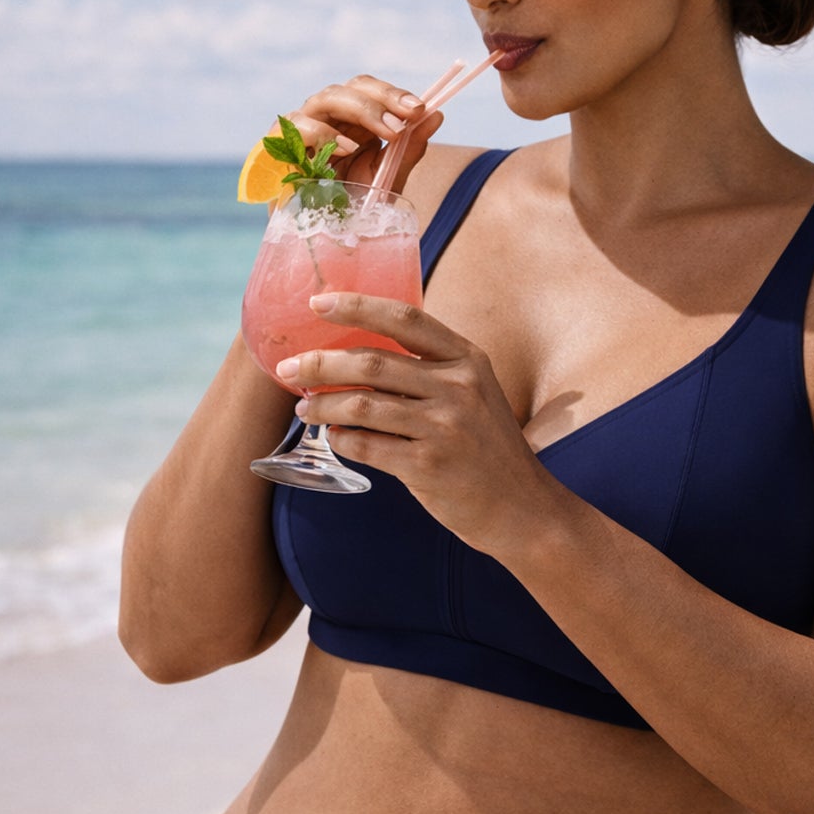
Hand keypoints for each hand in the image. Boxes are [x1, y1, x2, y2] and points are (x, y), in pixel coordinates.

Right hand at [277, 75, 446, 193]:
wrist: (321, 245)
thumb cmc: (351, 210)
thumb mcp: (387, 179)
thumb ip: (409, 149)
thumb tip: (438, 115)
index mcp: (350, 122)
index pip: (369, 90)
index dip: (393, 94)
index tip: (420, 108)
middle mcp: (326, 119)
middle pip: (349, 88)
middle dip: (381, 100)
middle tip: (405, 121)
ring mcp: (301, 129)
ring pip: (325, 98)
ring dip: (361, 112)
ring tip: (388, 134)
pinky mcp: (277, 146)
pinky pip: (297, 126)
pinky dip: (324, 134)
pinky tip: (347, 150)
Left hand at [280, 292, 560, 555]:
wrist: (523, 509)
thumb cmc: (488, 450)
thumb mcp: (476, 395)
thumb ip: (432, 371)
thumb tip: (360, 355)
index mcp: (469, 360)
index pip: (405, 318)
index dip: (356, 306)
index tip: (316, 304)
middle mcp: (459, 387)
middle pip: (371, 363)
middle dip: (320, 364)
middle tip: (290, 368)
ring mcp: (445, 427)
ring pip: (361, 406)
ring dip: (322, 405)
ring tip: (304, 409)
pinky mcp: (429, 466)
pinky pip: (366, 446)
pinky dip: (342, 440)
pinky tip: (334, 438)